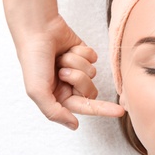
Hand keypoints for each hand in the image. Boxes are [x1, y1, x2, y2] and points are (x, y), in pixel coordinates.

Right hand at [18, 15, 123, 130]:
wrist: (38, 29)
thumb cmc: (34, 59)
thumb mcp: (37, 91)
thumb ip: (54, 112)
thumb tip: (74, 126)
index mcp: (58, 96)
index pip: (85, 107)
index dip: (103, 110)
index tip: (120, 111)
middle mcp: (69, 84)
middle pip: (90, 90)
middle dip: (78, 78)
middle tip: (61, 70)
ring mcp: (77, 68)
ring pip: (92, 72)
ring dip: (76, 63)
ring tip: (60, 57)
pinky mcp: (83, 54)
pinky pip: (93, 58)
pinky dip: (81, 52)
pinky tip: (67, 48)